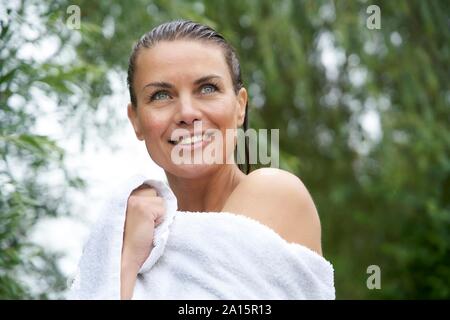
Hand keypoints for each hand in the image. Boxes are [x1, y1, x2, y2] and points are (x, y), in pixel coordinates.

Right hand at [120, 184, 164, 298]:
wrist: (122, 258)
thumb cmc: (129, 242)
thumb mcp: (131, 217)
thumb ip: (139, 204)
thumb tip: (156, 194)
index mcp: (120, 195)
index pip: (145, 189)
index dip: (148, 204)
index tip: (142, 219)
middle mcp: (125, 194)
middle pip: (153, 192)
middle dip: (153, 208)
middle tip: (142, 225)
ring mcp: (133, 199)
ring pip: (160, 200)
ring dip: (157, 215)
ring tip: (144, 227)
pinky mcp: (142, 207)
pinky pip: (163, 209)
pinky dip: (160, 221)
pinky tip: (147, 230)